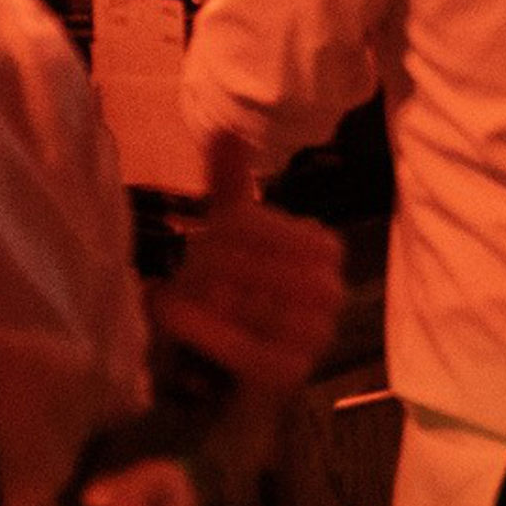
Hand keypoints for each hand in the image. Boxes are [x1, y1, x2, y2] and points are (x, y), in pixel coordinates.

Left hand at [150, 139, 344, 409]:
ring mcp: (317, 335)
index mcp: (324, 249)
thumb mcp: (231, 235)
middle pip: (267, 265)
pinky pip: (249, 348)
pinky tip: (174, 315)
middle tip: (183, 268)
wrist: (229, 378)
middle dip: (219, 264)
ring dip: (209, 298)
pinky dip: (208, 330)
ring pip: (258, 305)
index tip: (203, 237)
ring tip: (174, 292)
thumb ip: (232, 183)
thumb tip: (224, 127)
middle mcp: (331, 291)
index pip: (276, 226)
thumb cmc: (234, 295)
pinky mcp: (292, 374)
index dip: (235, 230)